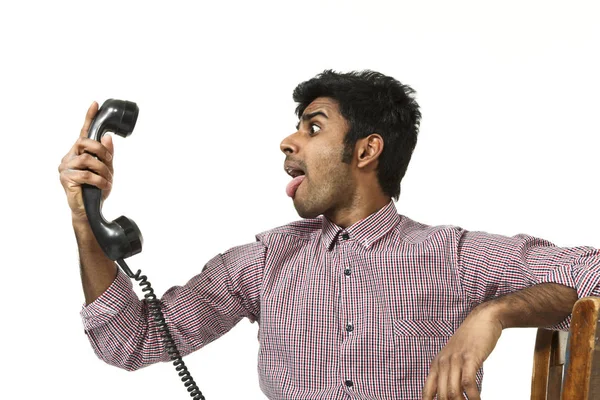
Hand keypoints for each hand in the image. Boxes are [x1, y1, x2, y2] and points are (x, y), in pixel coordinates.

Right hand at [58, 101, 114, 221]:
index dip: (89, 118)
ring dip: (103, 170)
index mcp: (78, 152)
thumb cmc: (96, 190)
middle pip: (85, 143)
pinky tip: (105, 186)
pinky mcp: (66, 179)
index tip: (95, 104)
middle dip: (102, 151)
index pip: (83, 133)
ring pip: (88, 160)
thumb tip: (107, 137)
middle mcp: (69, 157)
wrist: (89, 210)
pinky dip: (100, 180)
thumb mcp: (106, 170)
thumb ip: (106, 154)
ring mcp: (65, 167)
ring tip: (108, 180)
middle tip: (109, 162)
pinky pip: (86, 174)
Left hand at [422, 303, 502, 399]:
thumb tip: (450, 394)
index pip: (427, 391)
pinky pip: (467, 382)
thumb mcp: (454, 357)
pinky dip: (473, 396)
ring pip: (453, 391)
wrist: (482, 320)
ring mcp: (455, 360)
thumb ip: (449, 374)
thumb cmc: (469, 341)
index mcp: (436, 364)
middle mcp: (443, 363)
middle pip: (441, 395)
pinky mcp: (470, 358)